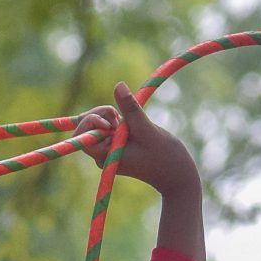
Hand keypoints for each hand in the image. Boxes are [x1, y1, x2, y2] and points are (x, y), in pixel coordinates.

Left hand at [73, 82, 200, 197]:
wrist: (177, 175)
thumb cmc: (164, 156)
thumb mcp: (146, 128)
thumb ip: (130, 108)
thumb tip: (118, 85)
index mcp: (105, 156)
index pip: (82, 135)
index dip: (93, 120)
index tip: (114, 119)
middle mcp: (103, 156)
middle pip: (86, 127)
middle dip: (100, 114)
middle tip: (119, 115)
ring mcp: (110, 152)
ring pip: (97, 125)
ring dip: (110, 116)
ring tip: (131, 122)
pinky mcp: (118, 147)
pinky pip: (108, 128)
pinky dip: (118, 120)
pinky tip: (133, 124)